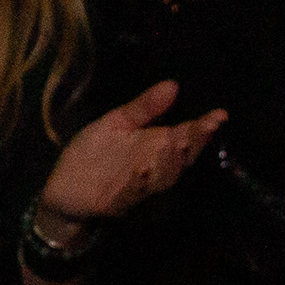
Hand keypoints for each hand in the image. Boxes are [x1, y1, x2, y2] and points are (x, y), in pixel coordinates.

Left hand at [34, 79, 225, 232]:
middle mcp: (153, 165)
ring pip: (163, 176)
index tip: (219, 115)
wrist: (65, 187)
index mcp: (155, 144)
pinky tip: (144, 171)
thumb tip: (173, 84)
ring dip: (172, 162)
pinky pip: (133, 193)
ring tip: (179, 144)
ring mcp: (138, 184)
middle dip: (194, 143)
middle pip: (181, 157)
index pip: (186, 135)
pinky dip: (140, 184)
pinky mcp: (118, 200)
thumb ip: (144, 107)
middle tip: (206, 128)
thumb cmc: (94, 151)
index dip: (203, 127)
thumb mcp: (117, 122)